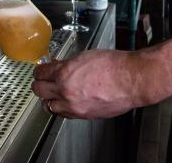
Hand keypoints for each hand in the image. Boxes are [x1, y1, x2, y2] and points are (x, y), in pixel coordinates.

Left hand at [31, 50, 148, 118]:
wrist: (131, 79)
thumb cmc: (115, 65)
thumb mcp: (86, 56)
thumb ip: (68, 64)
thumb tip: (58, 66)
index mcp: (65, 72)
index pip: (41, 73)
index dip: (40, 70)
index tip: (41, 70)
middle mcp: (65, 90)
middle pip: (39, 90)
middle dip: (39, 84)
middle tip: (42, 80)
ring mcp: (73, 105)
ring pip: (48, 106)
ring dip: (48, 99)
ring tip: (52, 93)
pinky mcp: (83, 115)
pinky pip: (63, 114)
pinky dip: (61, 108)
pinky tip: (66, 102)